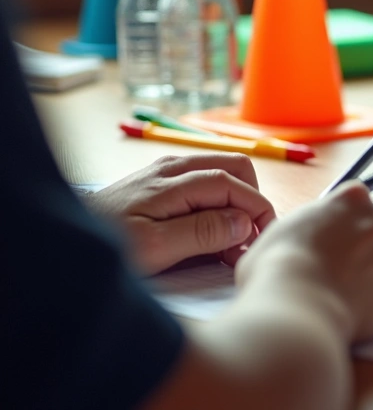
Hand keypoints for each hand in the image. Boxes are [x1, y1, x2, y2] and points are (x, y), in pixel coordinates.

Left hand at [86, 154, 276, 274]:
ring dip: (237, 203)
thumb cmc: (107, 247)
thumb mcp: (156, 248)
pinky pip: (204, 183)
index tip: (264, 237)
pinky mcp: (160, 183)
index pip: (233, 183)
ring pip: (222, 172)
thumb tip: (243, 221)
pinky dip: (220, 204)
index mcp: (174, 180)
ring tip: (231, 244)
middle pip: (235, 168)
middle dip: (252, 200)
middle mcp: (174, 167)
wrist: (65, 243)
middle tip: (248, 240)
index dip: (256, 208)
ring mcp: (167, 172)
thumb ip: (202, 232)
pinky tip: (211, 234)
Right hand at [235, 181, 372, 342]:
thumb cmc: (277, 266)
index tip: (333, 237)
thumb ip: (310, 224)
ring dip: (372, 277)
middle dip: (365, 246)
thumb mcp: (284, 228)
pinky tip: (347, 312)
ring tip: (338, 296)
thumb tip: (311, 235)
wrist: (296, 308)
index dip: (342, 222)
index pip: (357, 201)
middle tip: (337, 268)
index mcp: (354, 199)